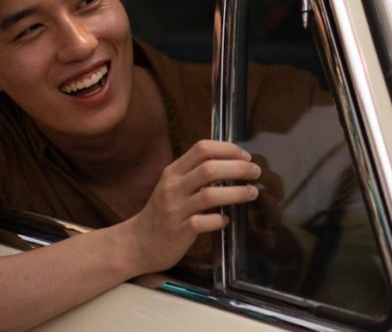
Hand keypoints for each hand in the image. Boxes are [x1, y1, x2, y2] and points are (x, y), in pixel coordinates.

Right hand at [123, 140, 260, 272]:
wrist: (136, 244)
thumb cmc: (161, 213)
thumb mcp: (173, 187)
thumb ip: (195, 174)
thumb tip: (231, 164)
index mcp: (173, 172)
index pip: (202, 148)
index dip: (228, 149)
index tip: (245, 156)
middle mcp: (173, 187)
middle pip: (209, 169)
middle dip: (238, 167)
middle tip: (256, 172)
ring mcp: (175, 210)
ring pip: (210, 195)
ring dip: (236, 192)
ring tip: (252, 193)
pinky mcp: (179, 232)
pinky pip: (203, 222)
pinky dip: (219, 220)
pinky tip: (226, 220)